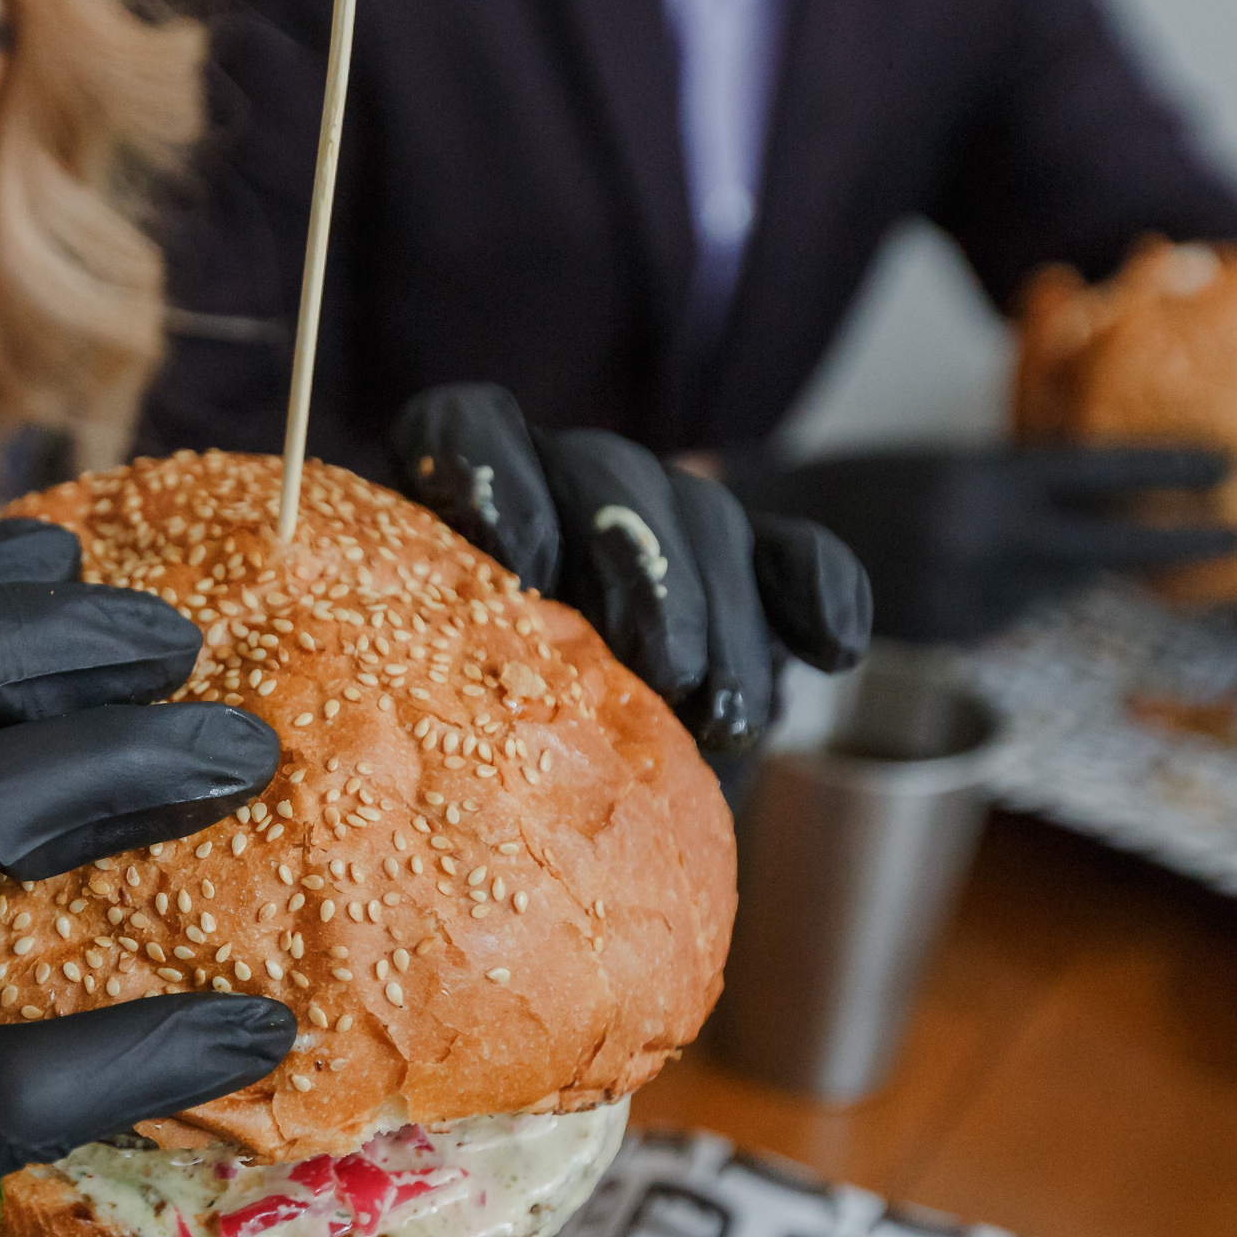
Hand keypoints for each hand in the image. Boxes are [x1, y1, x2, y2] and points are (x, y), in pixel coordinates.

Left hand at [389, 384, 871, 756]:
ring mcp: (658, 516)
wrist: (577, 810)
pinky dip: (821, 594)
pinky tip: (832, 652)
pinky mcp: (752, 563)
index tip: (510, 555)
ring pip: (701, 516)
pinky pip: (797, 553)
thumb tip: (404, 715)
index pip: (461, 426)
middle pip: (604, 472)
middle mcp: (558, 485)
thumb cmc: (475, 762)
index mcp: (460, 505)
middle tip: (657, 670)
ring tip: (720, 718)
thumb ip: (432, 679)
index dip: (484, 471)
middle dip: (641, 571)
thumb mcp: (445, 723)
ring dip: (720, 617)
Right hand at [721, 445, 1236, 641]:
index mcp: (981, 481)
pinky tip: (946, 575)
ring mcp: (966, 593)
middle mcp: (982, 540)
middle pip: (1103, 543)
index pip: (1098, 472)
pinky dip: (999, 594)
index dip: (1170, 472)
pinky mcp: (948, 633)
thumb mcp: (947, 467)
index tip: (1231, 466)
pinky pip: (1007, 613)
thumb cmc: (862, 486)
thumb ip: (1017, 488)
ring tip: (983, 540)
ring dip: (1050, 565)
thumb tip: (1104, 515)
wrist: (764, 534)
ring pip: (1052, 583)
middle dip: (1176, 538)